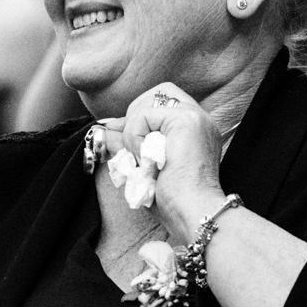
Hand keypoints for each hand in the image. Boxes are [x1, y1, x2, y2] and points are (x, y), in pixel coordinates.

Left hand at [116, 82, 230, 242]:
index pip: (163, 104)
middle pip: (158, 92)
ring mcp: (195, 117)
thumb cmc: (175, 202)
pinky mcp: (185, 121)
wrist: (193, 213)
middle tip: (130, 147)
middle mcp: (200, 119)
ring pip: (148, 103)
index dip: (138, 117)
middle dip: (135, 116)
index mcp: (195, 130)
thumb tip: (107, 130)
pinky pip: (144, 115)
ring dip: (133, 131)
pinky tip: (145, 159)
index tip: (123, 141)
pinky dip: (134, 137)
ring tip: (141, 159)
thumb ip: (129, 145)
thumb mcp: (145, 167)